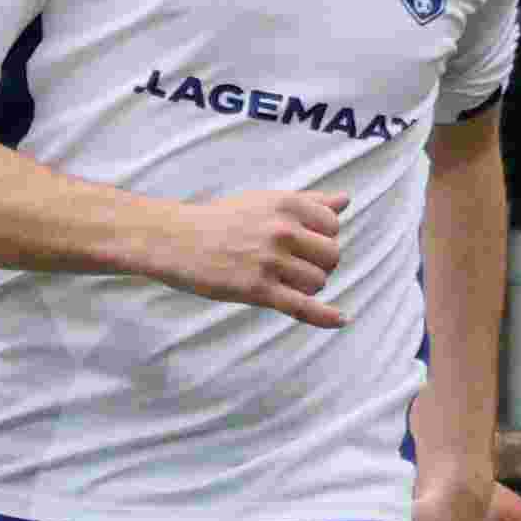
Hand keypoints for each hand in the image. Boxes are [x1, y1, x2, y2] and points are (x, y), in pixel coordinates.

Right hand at [154, 188, 346, 326]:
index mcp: (286, 205)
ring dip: (306, 286)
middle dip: (319, 264)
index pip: (332, 225)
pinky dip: (324, 316)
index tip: (305, 243)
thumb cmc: (220, 220)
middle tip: (295, 266)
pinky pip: (302, 306)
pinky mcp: (257, 289)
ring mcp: (270, 261)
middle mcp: (282, 231)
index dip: (323, 237)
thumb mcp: (264, 201)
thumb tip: (345, 201)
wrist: (175, 240)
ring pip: (317, 282)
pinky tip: (341, 319)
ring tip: (281, 281)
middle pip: (331, 256)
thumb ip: (307, 201)